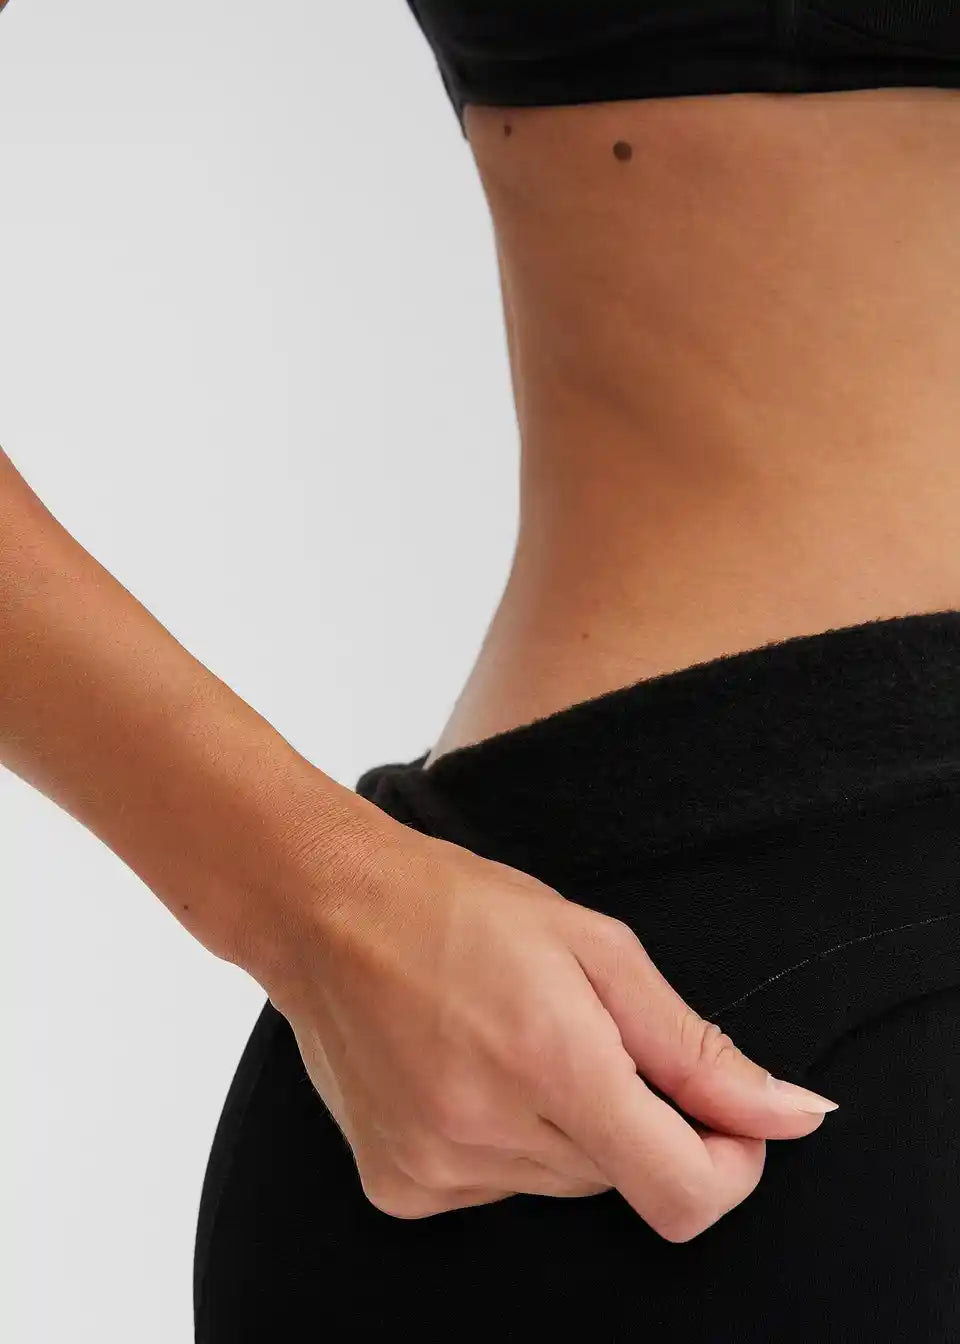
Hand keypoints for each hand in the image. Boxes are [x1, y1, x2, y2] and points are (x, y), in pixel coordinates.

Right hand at [255, 819, 837, 1241]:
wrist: (326, 911)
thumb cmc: (460, 907)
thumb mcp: (597, 948)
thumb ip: (697, 1047)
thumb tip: (792, 1115)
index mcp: (553, 1061)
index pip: (687, 1194)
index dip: (730, 1164)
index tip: (723, 1118)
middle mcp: (490, 1132)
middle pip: (626, 1178)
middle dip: (632, 1114)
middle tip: (578, 1032)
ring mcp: (437, 1168)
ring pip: (564, 1182)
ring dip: (566, 1125)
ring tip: (511, 1040)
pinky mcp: (400, 1186)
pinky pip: (498, 1188)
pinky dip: (506, 1141)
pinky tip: (467, 1073)